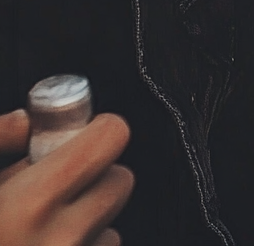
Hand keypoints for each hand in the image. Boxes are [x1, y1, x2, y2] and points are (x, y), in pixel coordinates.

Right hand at [0, 108, 133, 245]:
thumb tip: (29, 124)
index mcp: (31, 205)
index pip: (111, 139)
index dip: (94, 133)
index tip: (75, 140)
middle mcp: (60, 242)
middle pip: (120, 181)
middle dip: (92, 179)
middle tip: (51, 188)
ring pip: (110, 229)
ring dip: (85, 225)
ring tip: (35, 234)